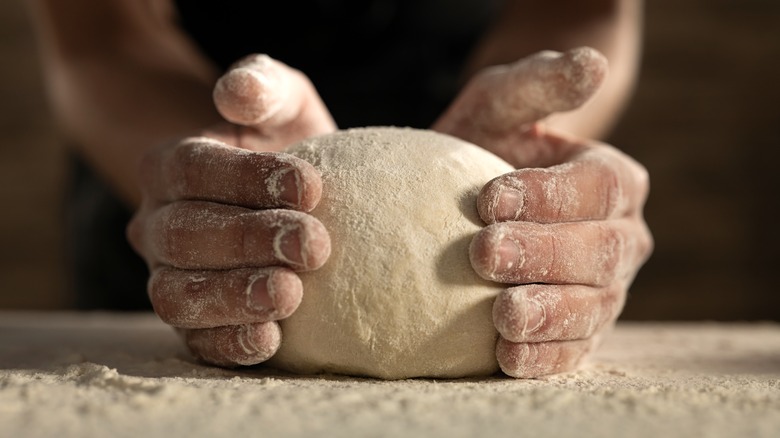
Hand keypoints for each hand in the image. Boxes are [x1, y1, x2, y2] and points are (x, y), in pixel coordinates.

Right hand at [127, 55, 334, 366]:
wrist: (294, 201)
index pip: (192, 170)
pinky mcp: (195, 323)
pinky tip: (271, 339)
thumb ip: (264, 85)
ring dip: (232, 297)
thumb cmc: (288, 145)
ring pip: (177, 295)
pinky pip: (196, 342)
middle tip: (314, 245)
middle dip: (248, 240)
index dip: (246, 179)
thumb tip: (236, 91)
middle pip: (182, 235)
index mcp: (172, 166)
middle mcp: (158, 225)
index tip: (310, 188)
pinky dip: (229, 344)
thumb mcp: (285, 102)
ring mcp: (170, 277)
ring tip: (290, 295)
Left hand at [433, 47, 652, 377]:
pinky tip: (508, 357)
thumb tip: (591, 64)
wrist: (468, 204)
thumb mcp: (501, 104)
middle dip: (543, 254)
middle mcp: (621, 237)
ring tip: (503, 314)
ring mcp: (604, 290)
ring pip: (592, 307)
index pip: (596, 187)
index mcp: (614, 180)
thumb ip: (539, 83)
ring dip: (549, 313)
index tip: (487, 198)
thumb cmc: (486, 144)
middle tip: (485, 253)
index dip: (549, 194)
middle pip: (599, 251)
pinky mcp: (578, 332)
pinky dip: (545, 357)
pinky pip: (572, 351)